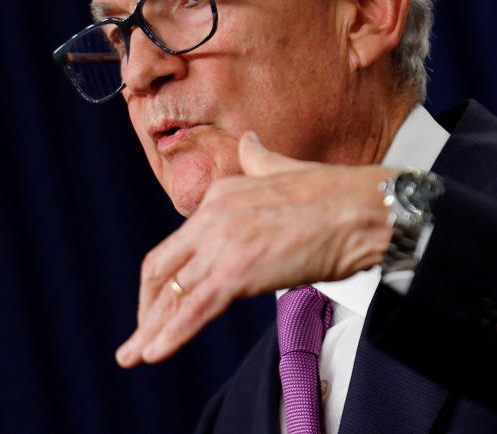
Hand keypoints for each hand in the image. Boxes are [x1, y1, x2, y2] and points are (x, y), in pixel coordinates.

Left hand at [115, 131, 394, 366]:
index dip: (162, 280)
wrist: (363, 209)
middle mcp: (211, 217)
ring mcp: (222, 245)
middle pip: (161, 269)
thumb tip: (249, 141)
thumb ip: (259, 159)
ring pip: (173, 294)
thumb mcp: (285, 169)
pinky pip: (193, 309)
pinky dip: (170, 334)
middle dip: (146, 308)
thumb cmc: (335, 194)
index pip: (177, 246)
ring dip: (149, 330)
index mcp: (219, 196)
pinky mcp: (237, 272)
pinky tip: (153, 352)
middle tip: (136, 339)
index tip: (158, 304)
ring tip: (133, 355)